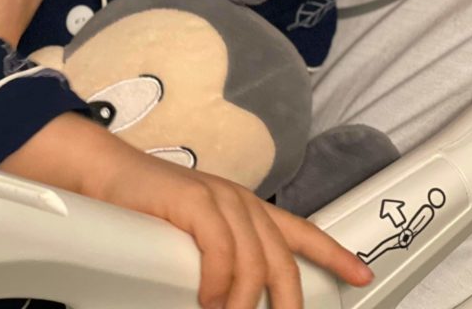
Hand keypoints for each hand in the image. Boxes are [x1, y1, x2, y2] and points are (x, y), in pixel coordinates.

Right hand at [1, 113, 373, 308]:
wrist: (109, 175)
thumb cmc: (149, 211)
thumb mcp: (197, 235)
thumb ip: (221, 257)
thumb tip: (236, 297)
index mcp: (246, 208)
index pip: (301, 231)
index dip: (335, 254)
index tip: (362, 277)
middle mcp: (240, 201)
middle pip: (282, 258)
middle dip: (287, 301)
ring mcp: (219, 198)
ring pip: (253, 262)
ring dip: (242, 303)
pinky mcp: (195, 201)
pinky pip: (222, 251)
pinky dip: (218, 285)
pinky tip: (209, 299)